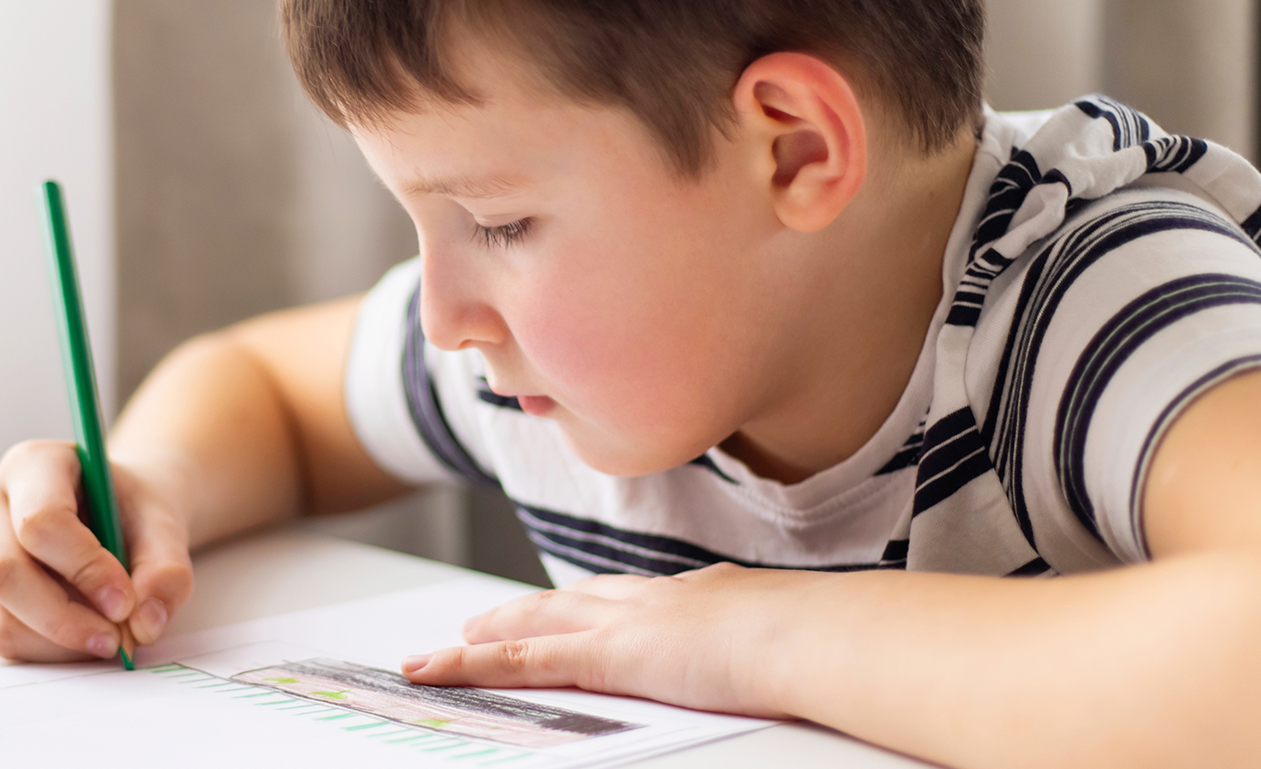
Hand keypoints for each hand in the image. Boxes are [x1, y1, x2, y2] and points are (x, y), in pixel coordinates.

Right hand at [0, 439, 194, 661]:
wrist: (118, 514)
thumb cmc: (132, 509)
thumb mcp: (164, 523)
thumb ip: (166, 569)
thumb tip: (146, 623)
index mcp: (34, 464)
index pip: (41, 521)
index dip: (84, 568)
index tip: (125, 601)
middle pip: (5, 571)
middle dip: (64, 617)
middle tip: (117, 637)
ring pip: (1, 614)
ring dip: (59, 640)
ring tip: (110, 637)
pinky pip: (3, 635)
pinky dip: (49, 649)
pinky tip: (85, 636)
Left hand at [398, 563, 830, 715]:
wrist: (813, 634)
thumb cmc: (821, 641)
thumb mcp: (796, 639)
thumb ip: (777, 645)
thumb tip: (799, 655)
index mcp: (701, 594)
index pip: (630, 596)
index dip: (591, 602)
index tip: (572, 608)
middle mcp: (653, 598)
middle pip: (572, 601)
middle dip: (526, 611)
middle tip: (485, 619)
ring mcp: (626, 623)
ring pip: (535, 626)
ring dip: (485, 635)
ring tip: (448, 644)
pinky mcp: (606, 655)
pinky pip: (522, 662)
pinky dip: (474, 663)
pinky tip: (439, 666)